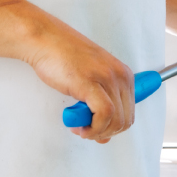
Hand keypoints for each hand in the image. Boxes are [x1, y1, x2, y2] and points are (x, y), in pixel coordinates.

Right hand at [23, 16, 134, 142]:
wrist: (46, 41)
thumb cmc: (64, 59)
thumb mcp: (91, 79)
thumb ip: (100, 103)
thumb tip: (105, 135)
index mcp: (123, 73)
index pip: (130, 112)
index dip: (114, 128)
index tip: (99, 131)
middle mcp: (120, 75)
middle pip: (126, 119)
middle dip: (106, 132)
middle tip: (86, 129)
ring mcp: (107, 78)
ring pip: (116, 120)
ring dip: (97, 132)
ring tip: (80, 128)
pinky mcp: (91, 83)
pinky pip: (104, 115)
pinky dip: (93, 128)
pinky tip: (80, 126)